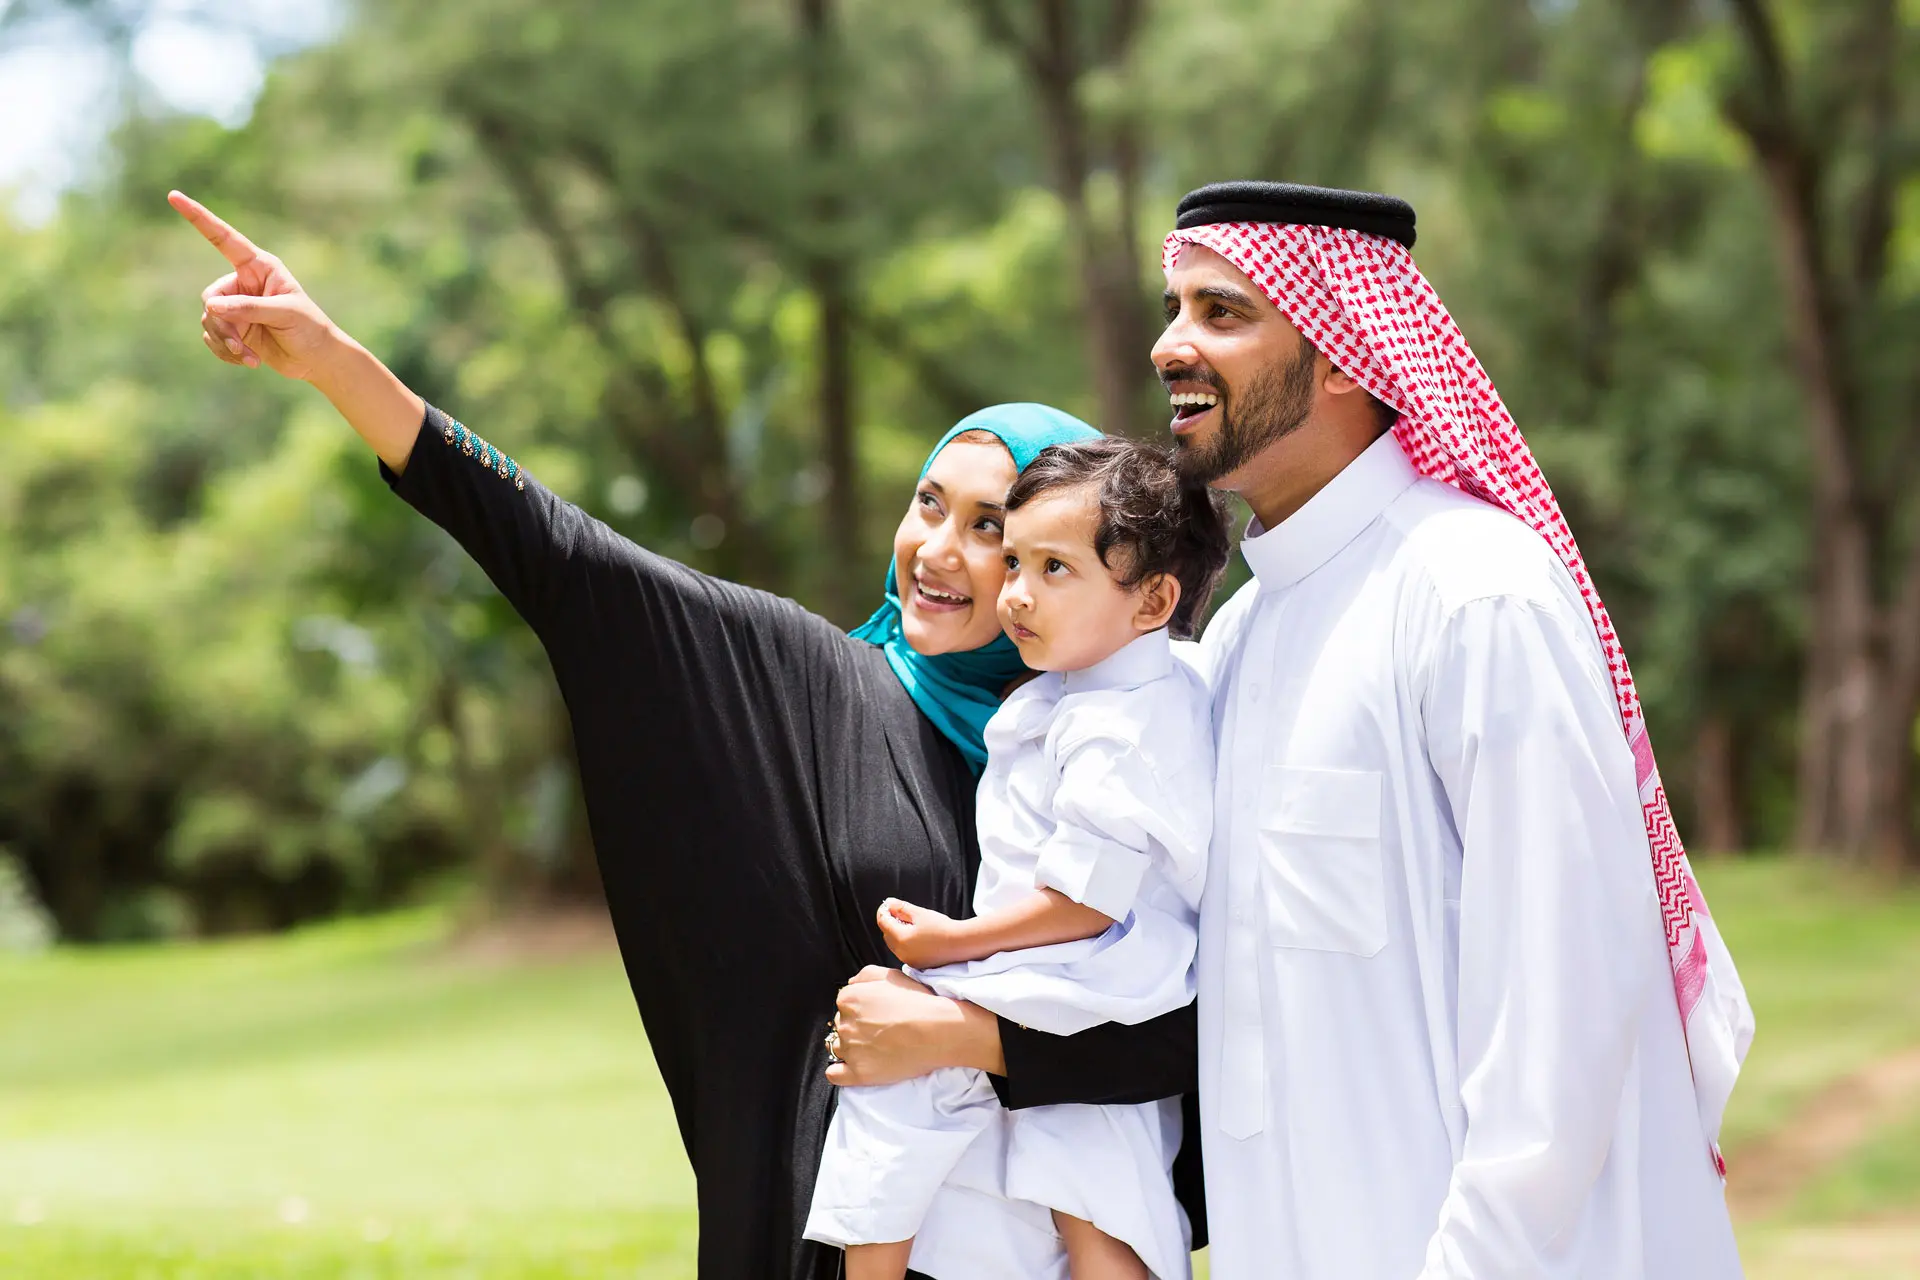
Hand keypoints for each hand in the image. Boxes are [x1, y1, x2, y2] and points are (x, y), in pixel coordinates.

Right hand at [170, 190, 342, 382]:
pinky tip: (249, 362)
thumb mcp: (284, 314)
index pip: (223, 238)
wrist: (317, 359)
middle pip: (210, 296)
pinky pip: (212, 337)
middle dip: (221, 323)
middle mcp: (243, 283)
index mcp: (259, 267)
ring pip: (209, 320)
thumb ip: (249, 308)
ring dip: (225, 342)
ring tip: (250, 358)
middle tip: (239, 344)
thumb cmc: (309, 329)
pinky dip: (226, 352)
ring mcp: (236, 307)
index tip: (174, 196)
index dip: (198, 218)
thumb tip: (211, 307)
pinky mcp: (233, 329)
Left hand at [825, 966, 1004, 1086]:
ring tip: (874, 1048)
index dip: (861, 1009)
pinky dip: (839, 1072)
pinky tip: (850, 1068)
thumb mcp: (891, 975)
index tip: (877, 1014)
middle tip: (880, 1030)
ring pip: (839, 1048)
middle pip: (842, 1026)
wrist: (936, 1032)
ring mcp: (851, 1051)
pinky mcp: (859, 1073)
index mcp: (849, 999)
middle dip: (856, 1027)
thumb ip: (865, 976)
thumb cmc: (917, 1002)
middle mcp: (844, 1024)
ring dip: (851, 1048)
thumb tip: (851, 985)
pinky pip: (836, 1075)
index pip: (844, 1005)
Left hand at [875, 897, 968, 969]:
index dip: (883, 911)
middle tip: (900, 912)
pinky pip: (904, 952)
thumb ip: (901, 908)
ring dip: (897, 933)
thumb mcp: (919, 913)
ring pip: (895, 944)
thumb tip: (888, 903)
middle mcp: (901, 952)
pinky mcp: (917, 964)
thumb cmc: (940, 926)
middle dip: (890, 922)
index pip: (883, 922)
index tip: (888, 904)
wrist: (960, 944)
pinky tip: (917, 935)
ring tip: (910, 923)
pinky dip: (905, 943)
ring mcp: (908, 960)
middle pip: (887, 934)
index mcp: (900, 938)